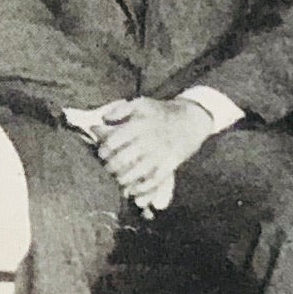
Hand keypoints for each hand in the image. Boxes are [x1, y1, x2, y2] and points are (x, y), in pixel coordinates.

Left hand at [74, 97, 216, 214]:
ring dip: (122, 179)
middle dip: (110, 167)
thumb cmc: (160, 112)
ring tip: (119, 178)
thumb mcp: (140, 103)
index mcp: (138, 124)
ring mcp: (159, 154)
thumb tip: (103, 119)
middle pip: (121, 160)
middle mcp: (148, 140)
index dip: (104, 150)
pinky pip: (152, 181)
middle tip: (109, 168)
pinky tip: (133, 189)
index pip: (112, 142)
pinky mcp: (170, 164)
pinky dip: (141, 188)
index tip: (102, 153)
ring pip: (134, 173)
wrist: (190, 119)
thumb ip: (119, 110)